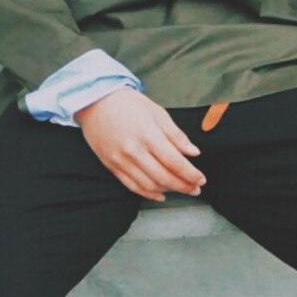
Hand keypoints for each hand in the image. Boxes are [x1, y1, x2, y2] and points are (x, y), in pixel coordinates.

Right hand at [75, 87, 205, 201]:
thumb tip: (194, 153)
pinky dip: (148, 193)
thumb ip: (176, 135)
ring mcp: (120, 160)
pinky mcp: (111, 166)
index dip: (191, 174)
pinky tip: (161, 194)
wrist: (95, 102)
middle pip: (163, 177)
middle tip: (196, 189)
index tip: (202, 180)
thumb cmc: (129, 103)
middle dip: (184, 186)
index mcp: (148, 135)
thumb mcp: (157, 113)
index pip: (175, 162)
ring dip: (168, 191)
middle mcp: (133, 151)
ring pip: (148, 185)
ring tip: (182, 190)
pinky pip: (132, 186)